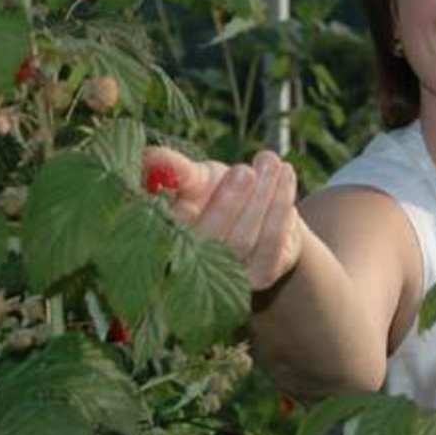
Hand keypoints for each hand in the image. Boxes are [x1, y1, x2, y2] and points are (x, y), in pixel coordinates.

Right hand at [142, 146, 303, 289]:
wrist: (258, 209)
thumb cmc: (216, 191)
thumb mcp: (193, 177)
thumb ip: (174, 170)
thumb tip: (149, 156)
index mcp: (166, 245)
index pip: (170, 234)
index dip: (182, 207)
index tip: (199, 174)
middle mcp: (193, 271)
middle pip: (212, 240)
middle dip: (231, 201)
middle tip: (245, 170)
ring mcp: (227, 279)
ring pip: (246, 239)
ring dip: (262, 197)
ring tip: (271, 161)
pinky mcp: (261, 276)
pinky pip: (272, 244)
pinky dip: (280, 208)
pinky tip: (286, 177)